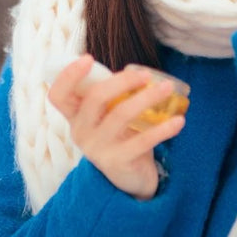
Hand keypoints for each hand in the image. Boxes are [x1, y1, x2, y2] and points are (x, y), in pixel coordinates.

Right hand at [47, 55, 185, 199]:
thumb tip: (137, 72)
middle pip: (95, 98)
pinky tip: (178, 121)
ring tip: (167, 88)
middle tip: (146, 74)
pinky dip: (162, 129)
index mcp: (75, 116)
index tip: (87, 58)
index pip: (58, 95)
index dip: (68, 75)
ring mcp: (97, 148)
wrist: (130, 177)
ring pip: (121, 114)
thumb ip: (113, 96)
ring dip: (147, 98)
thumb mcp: (109, 115)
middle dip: (122, 81)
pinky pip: (142, 141)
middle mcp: (81, 132)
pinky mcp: (117, 162)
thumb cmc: (120, 136)